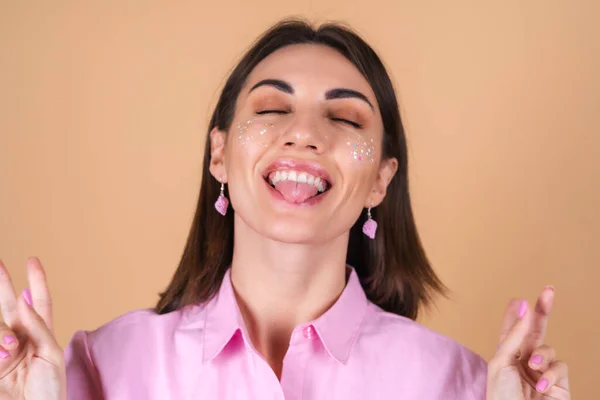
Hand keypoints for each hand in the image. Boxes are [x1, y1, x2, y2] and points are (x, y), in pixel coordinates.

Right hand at [0, 258, 65, 399]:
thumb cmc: (50, 387)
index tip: (32, 261)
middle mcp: (23, 338)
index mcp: (42, 334)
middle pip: (10, 306)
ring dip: (3, 336)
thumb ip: (37, 326)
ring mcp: (5, 351)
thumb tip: (24, 300)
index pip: (40, 301)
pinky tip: (3, 356)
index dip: (37, 281)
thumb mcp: (50, 353)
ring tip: (9, 350)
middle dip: (4, 285)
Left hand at [487, 286, 569, 399]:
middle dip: (543, 310)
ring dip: (541, 356)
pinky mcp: (558, 384)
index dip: (517, 314)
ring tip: (532, 368)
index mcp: (506, 354)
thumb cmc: (502, 396)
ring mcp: (542, 372)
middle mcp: (524, 360)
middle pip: (536, 330)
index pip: (513, 330)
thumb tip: (524, 308)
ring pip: (549, 349)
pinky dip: (551, 374)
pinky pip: (560, 367)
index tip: (519, 298)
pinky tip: (541, 386)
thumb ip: (514, 336)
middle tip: (549, 290)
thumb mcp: (502, 362)